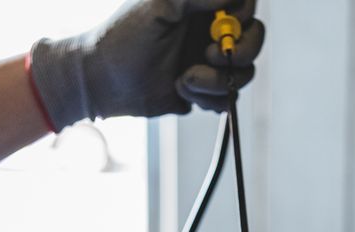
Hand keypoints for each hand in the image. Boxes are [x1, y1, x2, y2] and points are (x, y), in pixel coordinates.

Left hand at [28, 0, 264, 129]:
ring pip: (243, 74)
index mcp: (201, 8)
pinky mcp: (203, 92)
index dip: (243, 16)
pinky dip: (210, 99)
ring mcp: (208, 64)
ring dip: (217, 81)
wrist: (102, 82)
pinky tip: (183, 90)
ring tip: (185, 79)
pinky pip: (227, 99)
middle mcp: (209, 33)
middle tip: (209, 55)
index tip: (220, 25)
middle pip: (253, 40)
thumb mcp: (158, 6)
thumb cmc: (122, 38)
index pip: (245, 6)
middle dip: (238, 52)